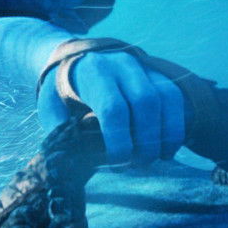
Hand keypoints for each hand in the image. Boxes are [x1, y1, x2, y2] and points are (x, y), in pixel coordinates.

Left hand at [37, 51, 184, 164]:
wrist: (76, 62)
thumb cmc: (61, 92)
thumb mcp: (50, 108)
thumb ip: (60, 131)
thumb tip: (73, 160)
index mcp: (91, 72)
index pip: (113, 107)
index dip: (119, 140)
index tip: (118, 162)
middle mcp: (120, 64)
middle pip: (145, 102)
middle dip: (146, 140)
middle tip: (137, 164)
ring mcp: (142, 66)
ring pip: (167, 99)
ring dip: (165, 135)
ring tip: (153, 159)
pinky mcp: (158, 74)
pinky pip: (176, 98)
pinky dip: (176, 127)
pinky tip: (167, 150)